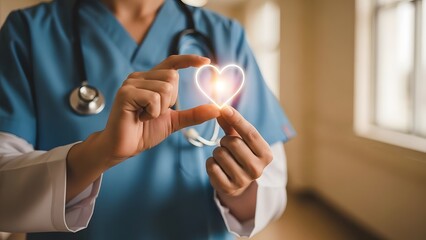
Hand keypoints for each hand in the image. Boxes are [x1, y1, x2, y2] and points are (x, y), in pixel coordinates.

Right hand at [66, 55, 219, 201]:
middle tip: (154, 113)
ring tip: (145, 116)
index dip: (189, 60)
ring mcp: (131, 83)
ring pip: (165, 88)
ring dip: (160, 109)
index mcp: (150, 80)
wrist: (123, 147)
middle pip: (172, 77)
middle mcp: (140, 77)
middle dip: (170, 100)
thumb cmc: (144, 132)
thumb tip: (217, 109)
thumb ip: (193, 114)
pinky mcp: (125, 93)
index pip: (172, 62)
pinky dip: (151, 113)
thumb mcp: (174, 121)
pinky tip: (139, 118)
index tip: (206, 61)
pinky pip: (153, 98)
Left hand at [206, 106, 272, 197]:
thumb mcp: (241, 138)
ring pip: (220, 153)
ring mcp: (243, 180)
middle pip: (233, 142)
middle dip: (224, 140)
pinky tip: (218, 166)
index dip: (236, 119)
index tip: (224, 108)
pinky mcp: (228, 188)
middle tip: (227, 145)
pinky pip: (211, 166)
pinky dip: (210, 162)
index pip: (250, 133)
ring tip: (224, 157)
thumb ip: (231, 123)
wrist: (238, 182)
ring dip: (217, 151)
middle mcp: (258, 169)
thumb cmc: (241, 154)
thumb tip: (220, 108)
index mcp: (266, 154)